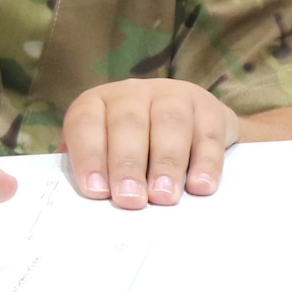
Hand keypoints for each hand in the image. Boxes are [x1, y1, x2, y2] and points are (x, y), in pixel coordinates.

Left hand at [61, 79, 238, 208]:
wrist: (188, 122)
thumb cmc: (133, 146)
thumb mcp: (105, 151)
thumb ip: (92, 171)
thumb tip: (83, 198)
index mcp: (97, 102)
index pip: (85, 123)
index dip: (88, 156)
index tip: (96, 191)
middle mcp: (133, 93)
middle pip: (127, 122)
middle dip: (127, 163)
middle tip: (130, 199)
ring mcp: (172, 95)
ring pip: (169, 122)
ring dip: (166, 162)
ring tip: (163, 196)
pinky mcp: (209, 108)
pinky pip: (208, 133)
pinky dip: (206, 161)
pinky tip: (200, 186)